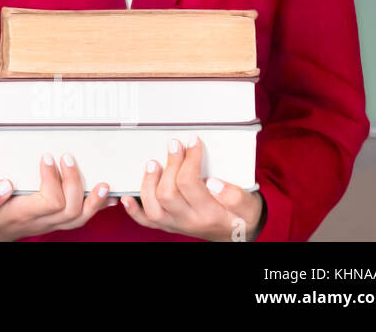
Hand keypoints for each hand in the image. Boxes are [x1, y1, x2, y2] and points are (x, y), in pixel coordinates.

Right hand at [0, 151, 119, 241]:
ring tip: (103, 183)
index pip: (50, 201)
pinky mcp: (57, 220)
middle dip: (74, 181)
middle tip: (68, 157)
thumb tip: (6, 183)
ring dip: (95, 200)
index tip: (46, 157)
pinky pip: (82, 218)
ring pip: (80, 217)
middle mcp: (42, 221)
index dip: (53, 179)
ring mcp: (52, 223)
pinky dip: (98, 206)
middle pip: (70, 208)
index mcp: (23, 214)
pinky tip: (108, 195)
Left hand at [120, 135, 265, 240]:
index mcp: (209, 214)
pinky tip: (126, 197)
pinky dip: (134, 209)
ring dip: (148, 182)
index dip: (189, 159)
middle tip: (174, 145)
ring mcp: (176, 224)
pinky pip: (146, 221)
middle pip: (168, 193)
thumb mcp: (249, 205)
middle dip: (170, 164)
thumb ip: (234, 195)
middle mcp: (189, 221)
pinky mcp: (168, 225)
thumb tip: (213, 182)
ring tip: (154, 162)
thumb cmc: (242, 216)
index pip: (190, 183)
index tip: (192, 142)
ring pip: (153, 206)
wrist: (238, 234)